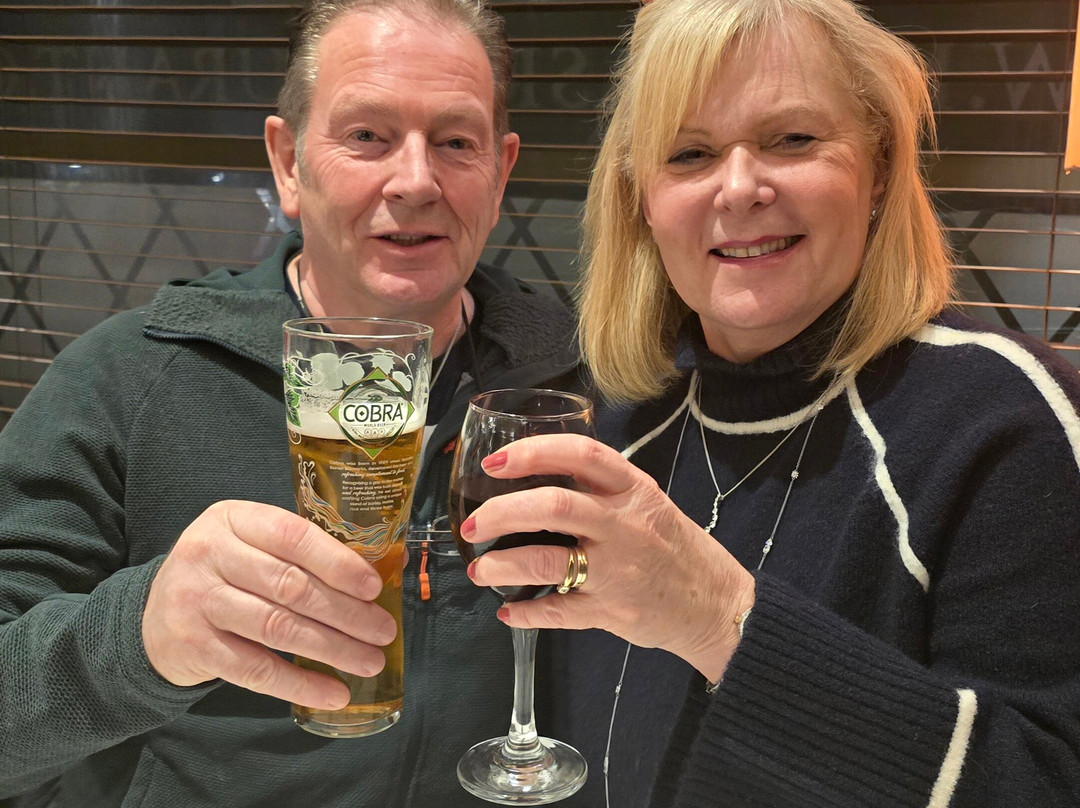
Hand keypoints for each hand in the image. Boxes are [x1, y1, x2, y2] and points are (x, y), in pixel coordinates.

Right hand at [142, 500, 395, 710]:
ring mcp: (197, 601)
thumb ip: (294, 552)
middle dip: (346, 612)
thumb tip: (370, 581)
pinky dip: (301, 683)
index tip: (374, 587)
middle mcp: (210, 554)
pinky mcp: (194, 647)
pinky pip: (257, 670)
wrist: (150, 617)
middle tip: (384, 631)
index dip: (338, 563)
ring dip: (333, 648)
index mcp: (232, 519)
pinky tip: (334, 692)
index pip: (293, 536)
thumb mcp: (246, 543)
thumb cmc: (221, 573)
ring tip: (370, 662)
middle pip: (291, 585)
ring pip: (278, 628)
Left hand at [459, 434, 754, 682]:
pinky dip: (525, 613)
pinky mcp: (610, 613)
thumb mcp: (648, 502)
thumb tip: (538, 470)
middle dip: (502, 512)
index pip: (581, 456)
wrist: (718, 604)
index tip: (495, 461)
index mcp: (634, 491)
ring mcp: (616, 572)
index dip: (533, 453)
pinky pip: (557, 612)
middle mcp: (624, 526)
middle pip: (554, 506)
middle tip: (473, 523)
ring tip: (481, 569)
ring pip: (545, 563)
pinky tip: (508, 611)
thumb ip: (601, 487)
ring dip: (502, 565)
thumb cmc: (674, 546)